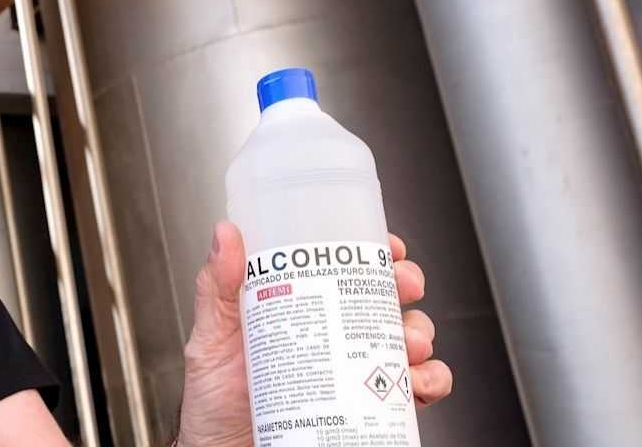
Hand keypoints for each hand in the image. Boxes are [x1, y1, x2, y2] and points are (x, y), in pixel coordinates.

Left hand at [174, 222, 451, 446]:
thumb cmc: (214, 401)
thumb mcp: (211, 339)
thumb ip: (216, 289)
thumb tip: (226, 235)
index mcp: (298, 307)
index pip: (342, 267)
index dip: (372, 251)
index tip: (385, 246)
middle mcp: (331, 334)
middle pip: (383, 296)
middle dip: (404, 284)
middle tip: (401, 287)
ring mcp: (351, 369)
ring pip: (407, 337)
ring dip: (417, 332)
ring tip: (405, 342)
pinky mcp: (367, 405)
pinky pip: (415, 389)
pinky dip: (430, 381)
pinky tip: (415, 382)